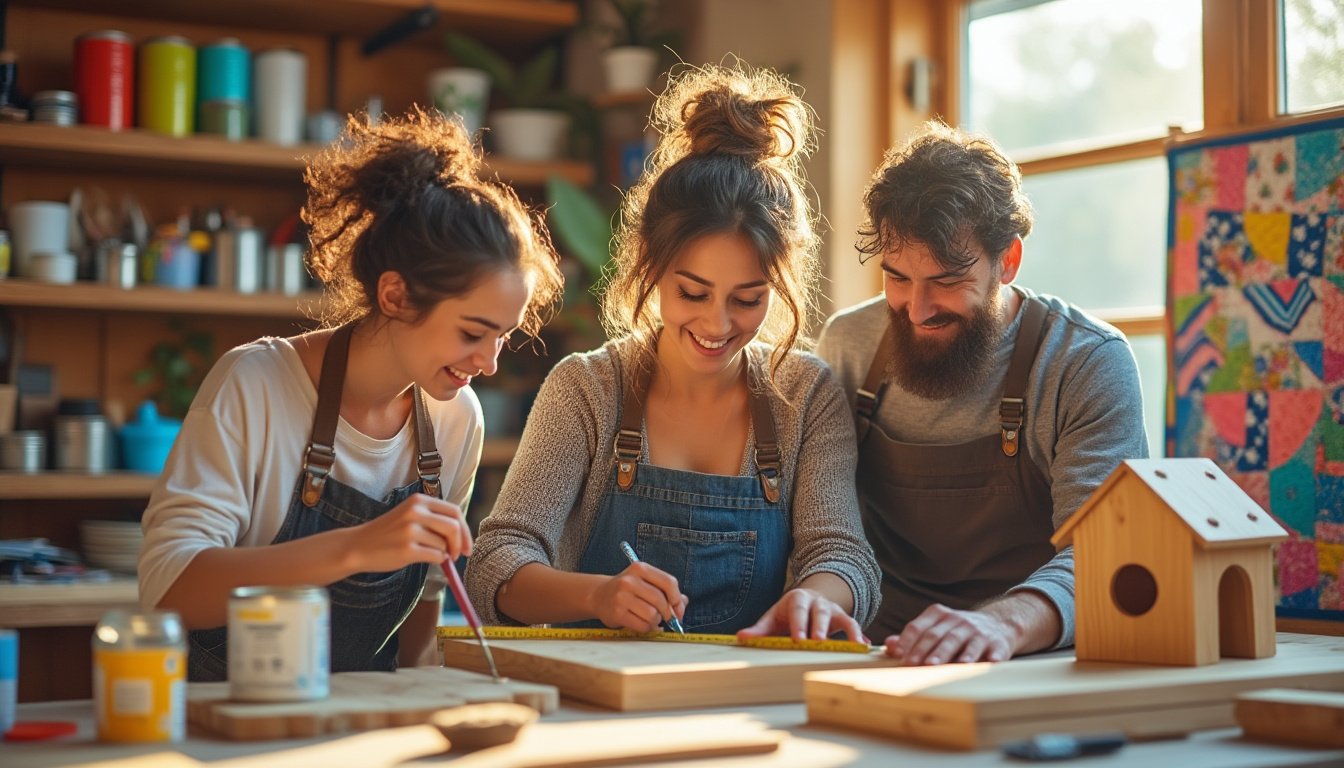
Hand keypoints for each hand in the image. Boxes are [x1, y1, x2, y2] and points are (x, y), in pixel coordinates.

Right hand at [348, 492, 471, 572]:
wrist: (358, 546)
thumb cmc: (388, 533)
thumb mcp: (409, 515)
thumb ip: (434, 519)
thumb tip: (463, 535)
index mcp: (419, 500)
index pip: (454, 512)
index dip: (465, 529)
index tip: (467, 545)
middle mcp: (415, 512)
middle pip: (453, 527)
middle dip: (461, 543)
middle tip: (459, 555)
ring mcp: (411, 530)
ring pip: (444, 545)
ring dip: (443, 553)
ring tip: (428, 554)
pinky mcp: (407, 549)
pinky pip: (436, 556)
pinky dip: (437, 561)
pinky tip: (423, 558)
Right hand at [590, 561, 686, 632]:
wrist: (599, 595)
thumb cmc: (628, 590)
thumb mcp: (645, 582)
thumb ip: (665, 590)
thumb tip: (683, 603)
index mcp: (640, 568)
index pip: (668, 582)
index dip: (677, 598)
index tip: (679, 608)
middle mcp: (629, 581)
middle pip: (661, 600)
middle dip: (667, 612)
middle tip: (665, 616)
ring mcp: (621, 597)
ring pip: (653, 615)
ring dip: (656, 621)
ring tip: (650, 618)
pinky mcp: (617, 613)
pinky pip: (643, 626)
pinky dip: (648, 628)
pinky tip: (643, 624)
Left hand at [736, 588, 866, 642]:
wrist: (807, 601)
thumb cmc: (786, 615)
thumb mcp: (772, 619)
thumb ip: (759, 630)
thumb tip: (741, 637)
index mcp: (797, 599)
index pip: (797, 610)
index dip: (799, 624)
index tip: (798, 641)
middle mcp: (817, 602)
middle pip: (820, 612)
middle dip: (820, 628)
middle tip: (818, 643)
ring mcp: (832, 610)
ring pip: (842, 618)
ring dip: (847, 632)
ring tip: (852, 647)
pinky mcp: (844, 619)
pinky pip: (854, 626)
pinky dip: (859, 637)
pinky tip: (863, 648)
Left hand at [884, 603, 1014, 664]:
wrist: (998, 625)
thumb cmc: (958, 631)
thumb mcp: (936, 628)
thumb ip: (913, 637)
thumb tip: (889, 645)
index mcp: (938, 615)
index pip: (919, 626)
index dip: (907, 640)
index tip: (898, 655)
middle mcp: (957, 620)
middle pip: (937, 635)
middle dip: (924, 650)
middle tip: (914, 664)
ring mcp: (977, 631)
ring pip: (960, 641)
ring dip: (948, 653)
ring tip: (938, 665)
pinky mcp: (997, 643)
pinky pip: (992, 650)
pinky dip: (988, 658)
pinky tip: (985, 664)